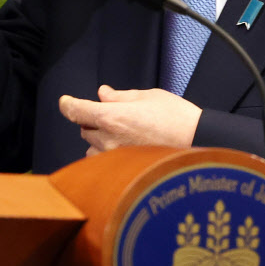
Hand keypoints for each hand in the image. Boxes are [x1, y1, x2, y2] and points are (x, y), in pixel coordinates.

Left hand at [59, 84, 201, 156]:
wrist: (199, 143)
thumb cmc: (177, 117)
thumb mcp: (149, 96)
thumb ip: (121, 96)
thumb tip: (103, 94)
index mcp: (112, 117)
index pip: (77, 111)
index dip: (68, 104)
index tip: (65, 102)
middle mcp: (109, 140)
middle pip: (85, 129)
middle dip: (93, 120)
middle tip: (113, 115)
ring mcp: (116, 159)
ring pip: (92, 148)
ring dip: (99, 139)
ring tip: (122, 134)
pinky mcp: (125, 171)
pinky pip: (105, 162)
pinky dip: (108, 154)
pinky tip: (126, 148)